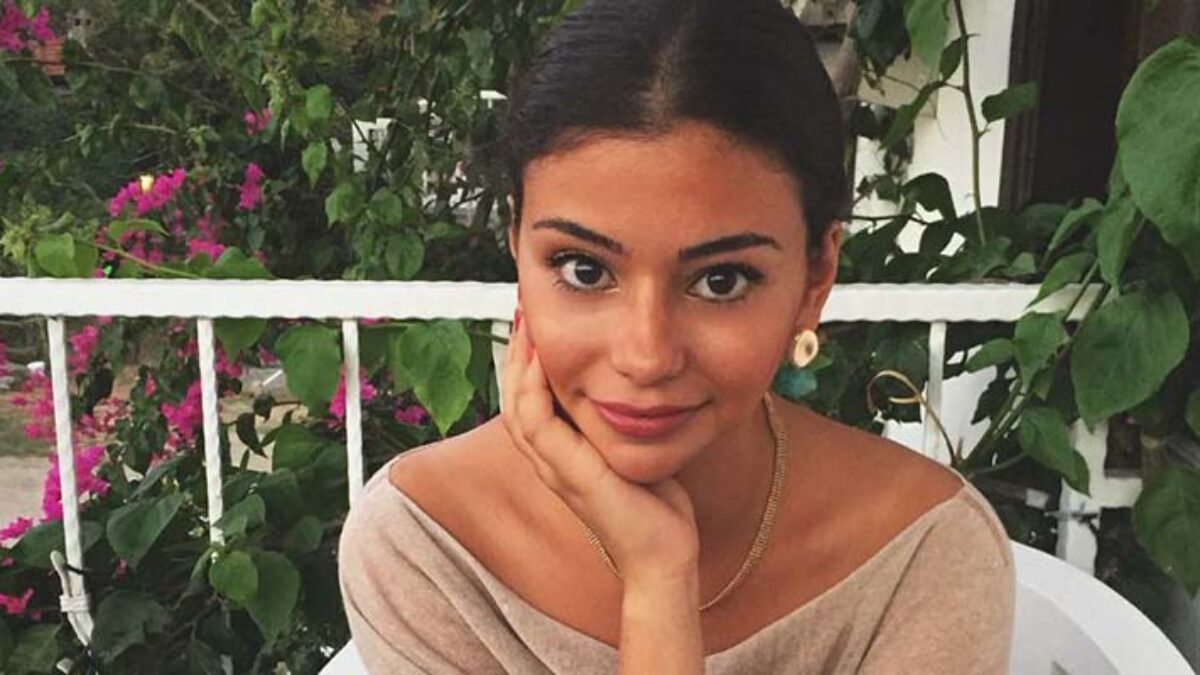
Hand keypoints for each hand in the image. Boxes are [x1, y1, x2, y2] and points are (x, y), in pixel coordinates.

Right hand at [501, 308, 700, 585]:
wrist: (664, 557)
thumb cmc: (655, 511)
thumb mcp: (633, 453)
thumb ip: (623, 425)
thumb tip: (638, 390)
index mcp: (561, 457)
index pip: (529, 400)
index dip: (527, 361)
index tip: (538, 321)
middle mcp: (549, 463)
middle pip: (513, 398)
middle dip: (516, 351)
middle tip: (523, 309)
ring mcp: (554, 470)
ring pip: (517, 406)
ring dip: (518, 361)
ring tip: (525, 321)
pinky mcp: (569, 475)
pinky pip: (536, 424)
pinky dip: (532, 388)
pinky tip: (538, 358)